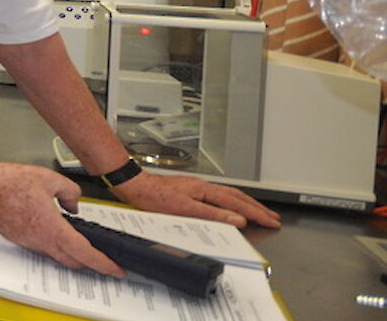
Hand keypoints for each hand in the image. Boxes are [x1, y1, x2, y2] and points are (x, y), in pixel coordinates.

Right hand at [0, 162, 123, 276]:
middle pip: (71, 261)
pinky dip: (52, 243)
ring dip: (70, 252)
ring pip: (55, 255)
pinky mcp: (17, 238)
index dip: (104, 264)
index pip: (84, 254)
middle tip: (104, 260)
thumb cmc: (9, 181)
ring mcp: (27, 242)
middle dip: (90, 263)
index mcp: (52, 227)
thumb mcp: (50, 178)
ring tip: (79, 242)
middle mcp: (39, 240)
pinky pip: (40, 247)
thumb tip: (74, 204)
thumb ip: (70, 192)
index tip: (117, 270)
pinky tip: (52, 230)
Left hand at [111, 172, 281, 228]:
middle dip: (258, 208)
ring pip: (230, 195)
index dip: (256, 214)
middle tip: (273, 218)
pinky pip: (220, 196)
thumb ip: (212, 214)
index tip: (272, 221)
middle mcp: (204, 186)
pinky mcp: (191, 191)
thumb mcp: (184, 208)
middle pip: (238, 198)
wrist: (134, 186)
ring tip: (259, 211)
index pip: (237, 204)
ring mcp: (198, 187)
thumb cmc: (153, 197)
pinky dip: (232, 202)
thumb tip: (236, 219)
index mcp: (205, 190)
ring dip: (247, 204)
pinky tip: (231, 206)